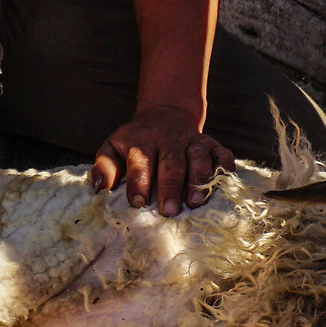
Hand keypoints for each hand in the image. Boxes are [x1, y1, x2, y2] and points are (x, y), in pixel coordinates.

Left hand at [92, 105, 232, 214]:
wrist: (165, 114)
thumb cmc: (135, 142)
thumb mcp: (113, 147)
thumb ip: (105, 166)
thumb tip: (100, 188)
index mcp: (142, 140)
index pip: (140, 160)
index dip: (139, 181)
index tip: (138, 203)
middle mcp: (169, 139)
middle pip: (171, 162)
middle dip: (170, 187)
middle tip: (168, 212)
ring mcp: (193, 140)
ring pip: (199, 158)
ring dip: (198, 180)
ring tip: (195, 203)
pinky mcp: (212, 143)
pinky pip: (223, 154)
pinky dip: (225, 169)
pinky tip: (223, 186)